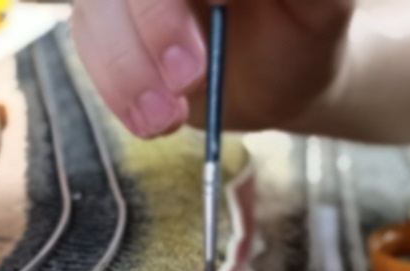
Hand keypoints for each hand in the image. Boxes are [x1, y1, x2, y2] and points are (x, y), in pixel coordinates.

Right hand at [71, 0, 354, 138]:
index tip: (219, 4)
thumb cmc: (305, 32)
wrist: (281, 78)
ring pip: (95, 7)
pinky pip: (88, 41)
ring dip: (125, 67)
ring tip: (166, 116)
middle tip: (189, 76)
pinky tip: (151, 121)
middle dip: (152, 22)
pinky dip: (116, 88)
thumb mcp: (321, 8)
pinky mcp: (106, 21)